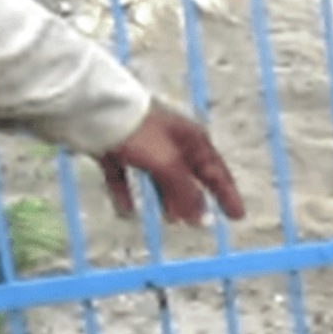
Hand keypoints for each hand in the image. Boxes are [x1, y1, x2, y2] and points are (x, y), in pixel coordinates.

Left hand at [97, 102, 244, 224]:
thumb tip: (203, 218)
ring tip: (170, 220)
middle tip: (199, 225)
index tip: (238, 216)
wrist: (94, 109)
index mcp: (191, 139)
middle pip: (189, 176)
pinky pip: (126, 177)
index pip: (217, 173)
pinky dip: (127, 194)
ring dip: (167, 199)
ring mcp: (143, 144)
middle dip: (195, 201)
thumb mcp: (168, 164)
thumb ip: (186, 192)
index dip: (228, 196)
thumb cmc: (139, 132)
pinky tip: (126, 213)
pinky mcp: (117, 148)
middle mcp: (171, 140)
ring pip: (160, 177)